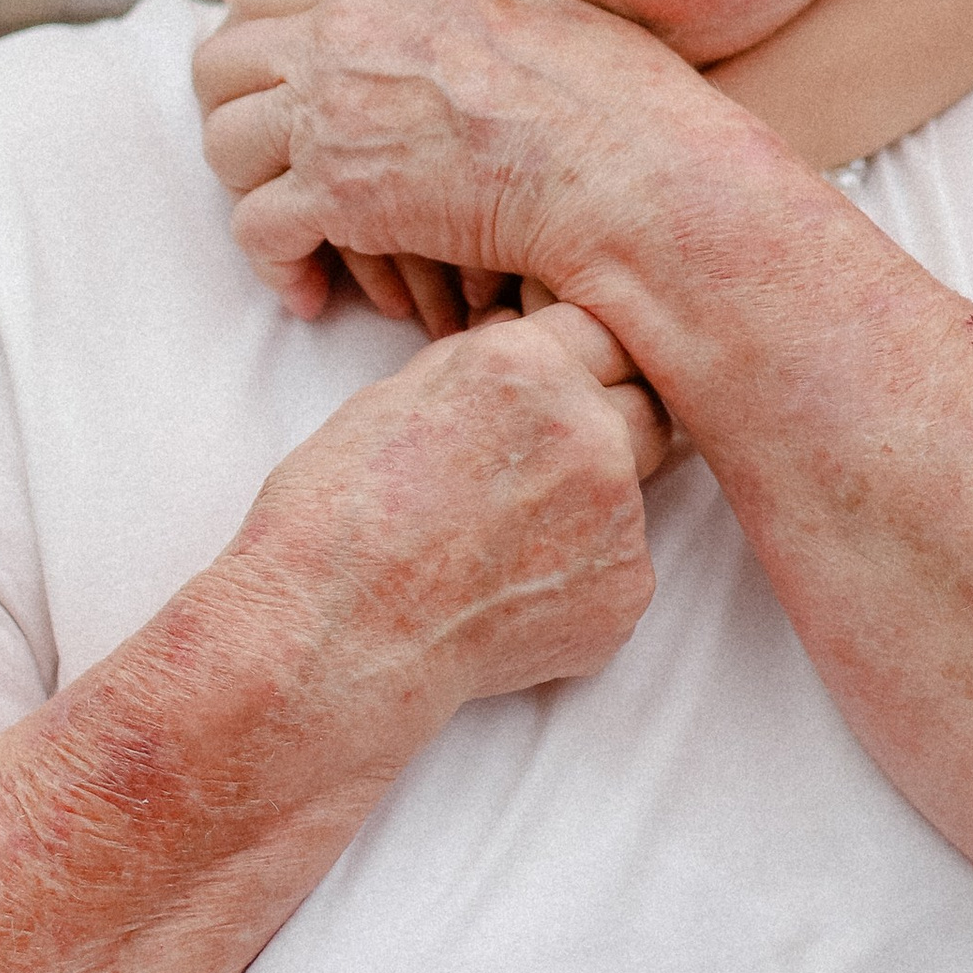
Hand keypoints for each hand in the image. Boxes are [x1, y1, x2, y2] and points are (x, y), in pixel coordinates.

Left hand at [194, 0, 689, 322]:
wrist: (634, 174)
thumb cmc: (619, 104)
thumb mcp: (528, 7)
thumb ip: (453, 6)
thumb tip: (431, 27)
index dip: (257, 48)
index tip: (274, 91)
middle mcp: (350, 24)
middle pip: (220, 59)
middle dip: (233, 114)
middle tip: (265, 162)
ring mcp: (335, 105)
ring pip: (223, 142)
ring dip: (252, 190)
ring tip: (294, 228)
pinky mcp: (336, 191)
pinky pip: (254, 228)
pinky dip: (277, 267)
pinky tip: (310, 291)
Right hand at [230, 298, 668, 745]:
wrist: (330, 638)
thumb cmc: (338, 515)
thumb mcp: (399, 396)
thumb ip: (486, 364)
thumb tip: (530, 343)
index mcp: (531, 366)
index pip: (602, 333)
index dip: (577, 363)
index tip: (556, 392)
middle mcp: (590, 430)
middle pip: (643, 405)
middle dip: (605, 424)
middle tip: (538, 468)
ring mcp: (619, 517)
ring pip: (632, 491)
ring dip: (591, 503)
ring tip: (501, 543)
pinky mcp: (624, 593)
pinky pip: (618, 566)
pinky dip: (577, 577)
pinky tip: (507, 594)